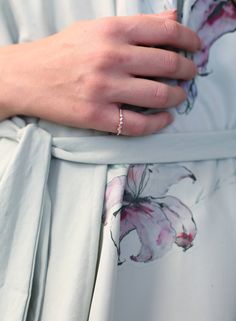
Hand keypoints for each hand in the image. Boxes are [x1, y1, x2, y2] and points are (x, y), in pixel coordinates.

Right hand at [1, 11, 200, 135]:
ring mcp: (104, 89)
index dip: (189, 39)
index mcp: (112, 31)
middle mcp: (110, 58)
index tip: (196, 47)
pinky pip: (137, 124)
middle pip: (168, 65)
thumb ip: (136, 26)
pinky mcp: (96, 116)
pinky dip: (158, 123)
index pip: (166, 31)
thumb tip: (171, 20)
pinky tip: (165, 119)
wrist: (28, 76)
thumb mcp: (97, 28)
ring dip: (177, 97)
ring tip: (179, 96)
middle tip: (190, 74)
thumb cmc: (63, 52)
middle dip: (188, 70)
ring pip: (158, 96)